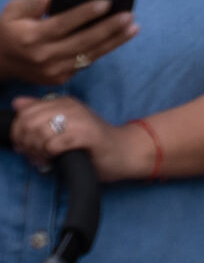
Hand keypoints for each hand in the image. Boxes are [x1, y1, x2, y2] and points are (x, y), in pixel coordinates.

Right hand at [0, 0, 134, 87]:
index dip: (85, 13)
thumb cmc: (8, 30)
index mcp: (31, 37)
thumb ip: (35, 3)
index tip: (107, 2)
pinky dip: (102, 50)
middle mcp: (43, 57)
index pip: (62, 24)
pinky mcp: (60, 79)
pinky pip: (85, 63)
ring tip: (133, 27)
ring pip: (89, 55)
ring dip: (114, 41)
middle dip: (109, 28)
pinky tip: (118, 38)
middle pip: (82, 42)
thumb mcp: (13, 11)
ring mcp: (53, 71)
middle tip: (129, 15)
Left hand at [10, 96, 149, 179]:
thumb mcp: (65, 126)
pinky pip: (54, 144)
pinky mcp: (87, 135)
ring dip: (37, 150)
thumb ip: (41, 114)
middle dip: (26, 143)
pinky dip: (49, 155)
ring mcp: (80, 120)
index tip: (25, 147)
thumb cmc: (94, 144)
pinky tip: (56, 159)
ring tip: (45, 159)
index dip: (19, 132)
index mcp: (64, 102)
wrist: (126, 152)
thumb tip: (17, 102)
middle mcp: (71, 107)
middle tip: (35, 155)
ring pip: (39, 132)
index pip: (25, 113)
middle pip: (29, 122)